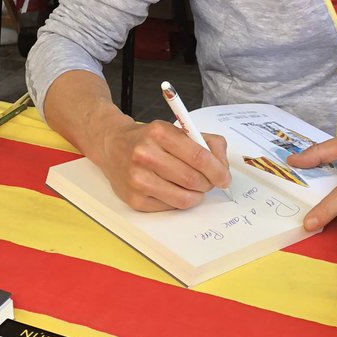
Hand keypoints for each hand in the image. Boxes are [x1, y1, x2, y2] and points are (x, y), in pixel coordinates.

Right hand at [91, 118, 230, 211]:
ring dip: (196, 195)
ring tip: (193, 187)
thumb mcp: (176, 129)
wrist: (112, 146)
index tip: (224, 177)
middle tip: (209, 182)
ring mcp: (137, 179)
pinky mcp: (134, 199)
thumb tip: (222, 167)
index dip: (217, 170)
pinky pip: (171, 207)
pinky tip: (174, 190)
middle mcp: (145, 155)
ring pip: (184, 198)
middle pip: (193, 179)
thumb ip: (206, 142)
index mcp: (159, 133)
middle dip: (208, 184)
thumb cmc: (150, 139)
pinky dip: (179, 201)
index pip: (199, 156)